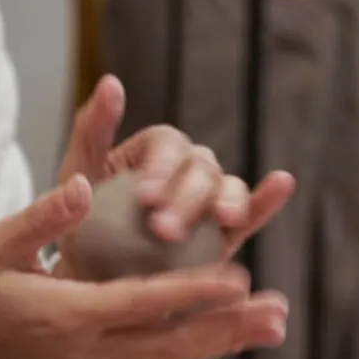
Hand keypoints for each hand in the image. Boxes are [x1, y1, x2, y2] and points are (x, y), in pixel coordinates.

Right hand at [0, 179, 288, 358]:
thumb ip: (39, 219)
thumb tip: (85, 186)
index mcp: (64, 316)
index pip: (140, 303)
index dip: (192, 292)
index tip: (239, 278)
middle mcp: (85, 348)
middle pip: (169, 343)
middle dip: (227, 328)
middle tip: (277, 313)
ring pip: (168, 354)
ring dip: (222, 340)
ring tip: (272, 326)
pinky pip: (154, 353)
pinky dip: (194, 342)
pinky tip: (226, 330)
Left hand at [59, 75, 295, 253]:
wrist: (93, 279)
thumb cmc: (80, 225)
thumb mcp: (76, 176)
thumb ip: (92, 130)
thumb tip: (111, 80)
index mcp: (153, 152)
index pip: (167, 145)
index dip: (162, 166)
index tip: (144, 196)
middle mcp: (186, 170)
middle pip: (200, 169)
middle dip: (187, 198)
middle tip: (163, 230)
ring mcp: (208, 202)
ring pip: (228, 189)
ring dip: (228, 200)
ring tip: (222, 218)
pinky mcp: (225, 237)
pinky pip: (251, 215)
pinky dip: (267, 199)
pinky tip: (282, 183)